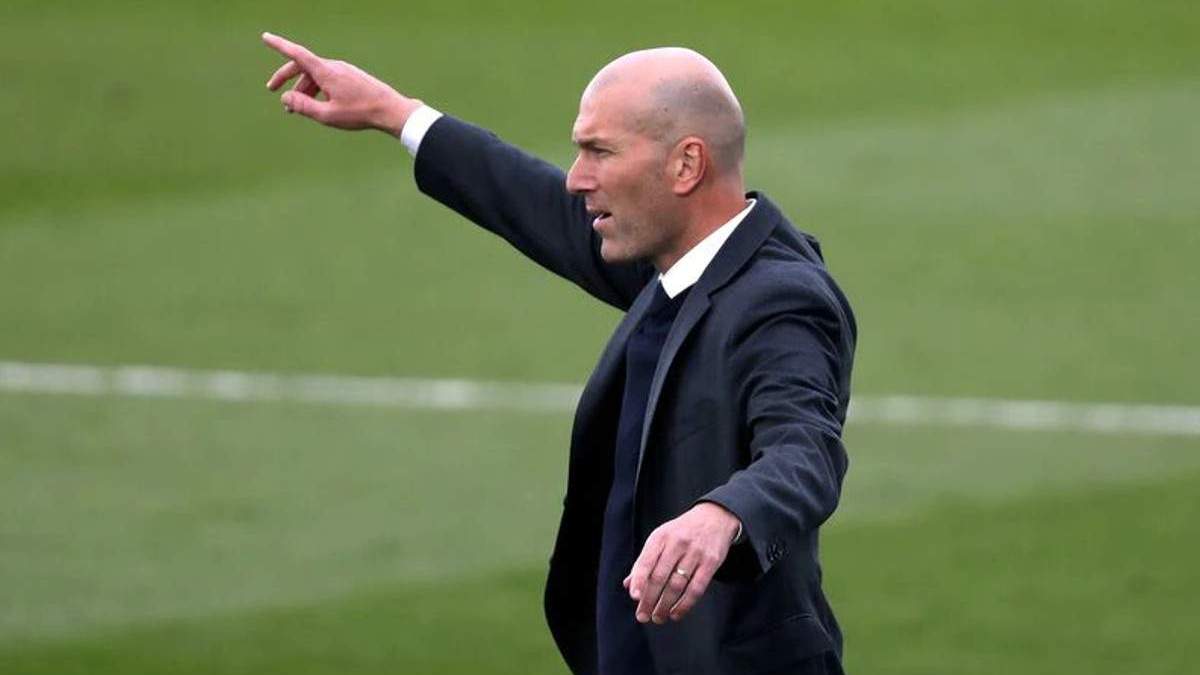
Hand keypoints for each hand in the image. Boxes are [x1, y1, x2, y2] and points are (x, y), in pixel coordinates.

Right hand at [261, 31, 421, 133]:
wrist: (390, 110)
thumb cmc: (360, 113)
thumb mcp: (327, 115)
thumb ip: (303, 106)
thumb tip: (286, 98)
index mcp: (326, 72)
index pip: (297, 54)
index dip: (279, 45)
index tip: (265, 37)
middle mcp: (333, 66)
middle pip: (303, 66)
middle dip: (285, 77)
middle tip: (272, 90)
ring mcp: (343, 70)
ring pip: (315, 75)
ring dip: (302, 89)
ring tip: (295, 108)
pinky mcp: (351, 77)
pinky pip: (327, 78)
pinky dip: (316, 89)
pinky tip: (317, 104)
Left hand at [623, 502, 740, 623]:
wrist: (715, 517)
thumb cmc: (682, 532)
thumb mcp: (661, 538)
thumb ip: (645, 561)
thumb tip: (629, 585)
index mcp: (660, 537)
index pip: (646, 561)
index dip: (639, 580)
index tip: (634, 597)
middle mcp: (677, 544)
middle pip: (660, 577)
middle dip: (650, 600)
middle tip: (643, 616)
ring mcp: (695, 553)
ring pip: (677, 585)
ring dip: (665, 605)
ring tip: (658, 617)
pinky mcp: (711, 562)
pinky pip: (696, 588)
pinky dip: (685, 604)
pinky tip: (676, 613)